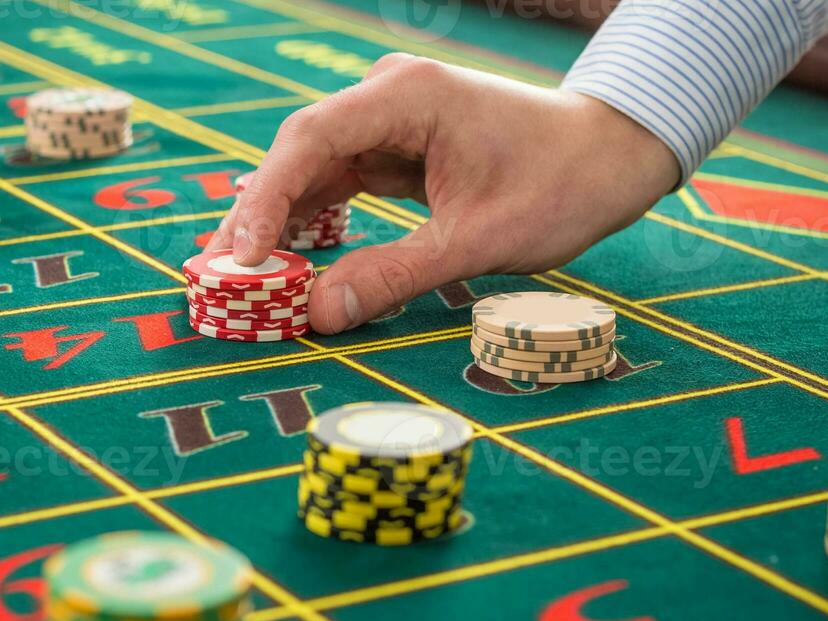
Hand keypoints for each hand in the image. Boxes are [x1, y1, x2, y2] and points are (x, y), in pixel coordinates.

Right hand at [209, 54, 679, 333]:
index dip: (265, 200)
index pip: (310, 140)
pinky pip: (336, 186)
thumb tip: (318, 314)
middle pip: (298, 155)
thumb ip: (395, 275)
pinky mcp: (394, 149)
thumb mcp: (478, 241)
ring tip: (236, 281)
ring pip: (310, 174)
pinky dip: (309, 225)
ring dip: (277, 226)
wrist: (612, 155)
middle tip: (215, 279)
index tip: (238, 256)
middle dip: (257, 219)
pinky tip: (282, 264)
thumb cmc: (560, 186)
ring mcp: (389, 123)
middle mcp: (388, 99)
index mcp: (408, 98)